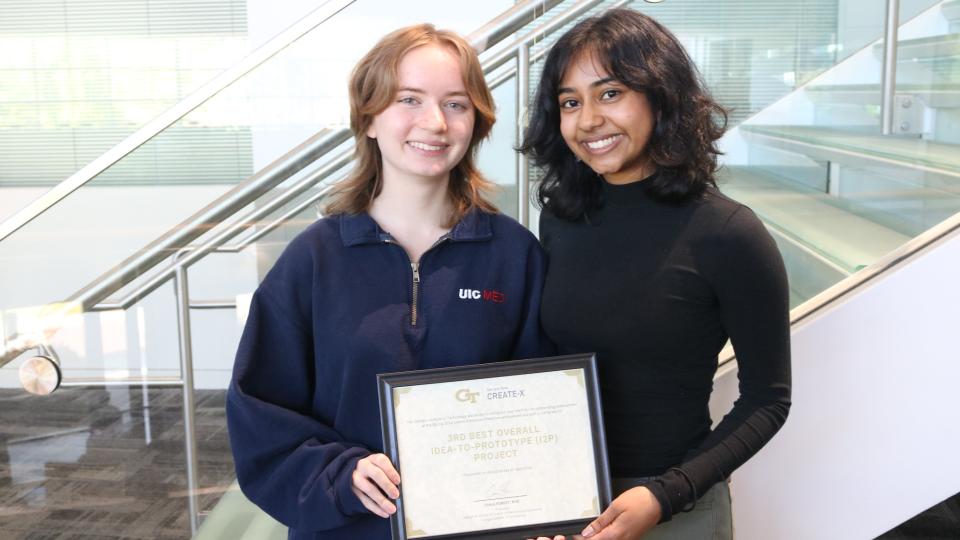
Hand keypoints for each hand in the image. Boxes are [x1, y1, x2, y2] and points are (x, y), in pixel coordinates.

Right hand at [351, 453, 400, 517]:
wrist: (354, 471)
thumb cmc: (375, 469)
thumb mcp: (380, 465)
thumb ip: (389, 472)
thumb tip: (399, 486)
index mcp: (373, 459)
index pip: (382, 461)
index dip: (390, 471)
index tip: (398, 481)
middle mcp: (363, 466)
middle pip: (376, 474)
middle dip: (387, 485)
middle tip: (396, 495)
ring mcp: (357, 479)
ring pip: (369, 489)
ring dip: (382, 501)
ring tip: (392, 509)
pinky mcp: (354, 491)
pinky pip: (365, 501)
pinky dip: (376, 508)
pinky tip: (385, 513)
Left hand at [527, 486, 661, 539]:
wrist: (659, 502)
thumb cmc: (639, 501)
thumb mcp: (616, 506)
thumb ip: (601, 521)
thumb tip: (587, 532)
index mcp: (616, 534)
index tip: (572, 535)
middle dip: (588, 539)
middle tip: (577, 533)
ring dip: (596, 538)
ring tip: (586, 532)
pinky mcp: (630, 537)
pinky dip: (604, 537)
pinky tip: (599, 532)